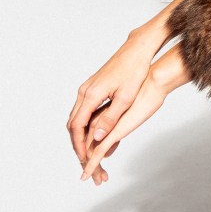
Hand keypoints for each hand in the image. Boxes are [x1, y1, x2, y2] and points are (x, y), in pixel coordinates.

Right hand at [67, 32, 155, 185]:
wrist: (136, 51)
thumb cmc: (134, 72)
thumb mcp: (126, 98)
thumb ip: (110, 118)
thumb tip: (97, 137)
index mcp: (91, 95)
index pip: (78, 126)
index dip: (80, 145)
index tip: (85, 160)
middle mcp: (85, 91)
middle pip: (73, 123)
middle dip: (77, 143)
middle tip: (85, 161)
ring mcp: (88, 88)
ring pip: (77, 116)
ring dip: (80, 135)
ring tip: (88, 151)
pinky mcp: (93, 87)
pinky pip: (83, 110)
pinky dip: (85, 124)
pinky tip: (93, 133)